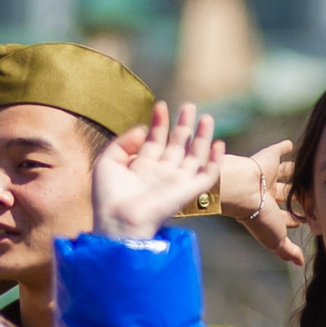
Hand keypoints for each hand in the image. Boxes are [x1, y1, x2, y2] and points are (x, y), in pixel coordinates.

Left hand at [91, 103, 223, 241]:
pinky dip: (216, 160)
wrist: (119, 221)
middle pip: (177, 145)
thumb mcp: (107, 162)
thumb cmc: (108, 198)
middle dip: (183, 125)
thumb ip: (123, 142)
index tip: (161, 105)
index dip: (159, 122)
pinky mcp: (189, 191)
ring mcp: (176, 182)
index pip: (155, 140)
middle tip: (189, 106)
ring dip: (202, 136)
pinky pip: (208, 175)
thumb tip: (144, 129)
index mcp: (142, 168)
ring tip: (205, 116)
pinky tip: (218, 143)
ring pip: (195, 156)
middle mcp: (161, 174)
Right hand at [221, 138, 301, 264]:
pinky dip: (284, 147)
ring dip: (296, 173)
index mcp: (268, 212)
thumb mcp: (275, 239)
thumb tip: (299, 263)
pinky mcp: (266, 158)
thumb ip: (287, 250)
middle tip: (313, 195)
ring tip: (309, 169)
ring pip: (286, 175)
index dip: (296, 218)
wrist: (239, 190)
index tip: (307, 219)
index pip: (286, 216)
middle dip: (299, 196)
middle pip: (288, 195)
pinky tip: (291, 144)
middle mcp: (267, 194)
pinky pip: (277, 151)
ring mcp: (267, 176)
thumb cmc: (256, 217)